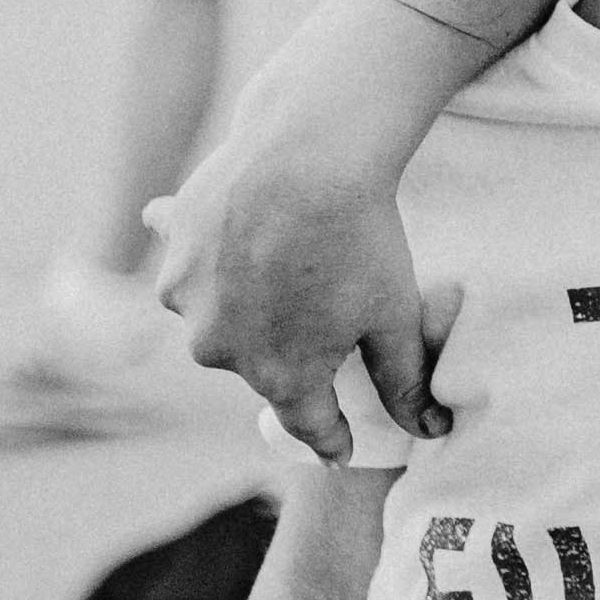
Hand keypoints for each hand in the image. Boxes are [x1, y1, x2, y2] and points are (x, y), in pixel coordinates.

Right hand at [153, 121, 454, 458]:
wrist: (307, 151)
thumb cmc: (361, 237)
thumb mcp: (396, 316)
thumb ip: (404, 381)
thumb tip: (431, 430)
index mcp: (278, 375)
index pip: (307, 425)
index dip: (330, 436)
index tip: (340, 447)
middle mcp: (219, 350)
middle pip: (263, 363)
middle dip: (291, 349)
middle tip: (321, 309)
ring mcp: (186, 300)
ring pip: (224, 315)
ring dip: (249, 303)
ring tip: (285, 263)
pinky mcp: (169, 252)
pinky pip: (192, 267)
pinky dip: (212, 260)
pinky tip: (230, 239)